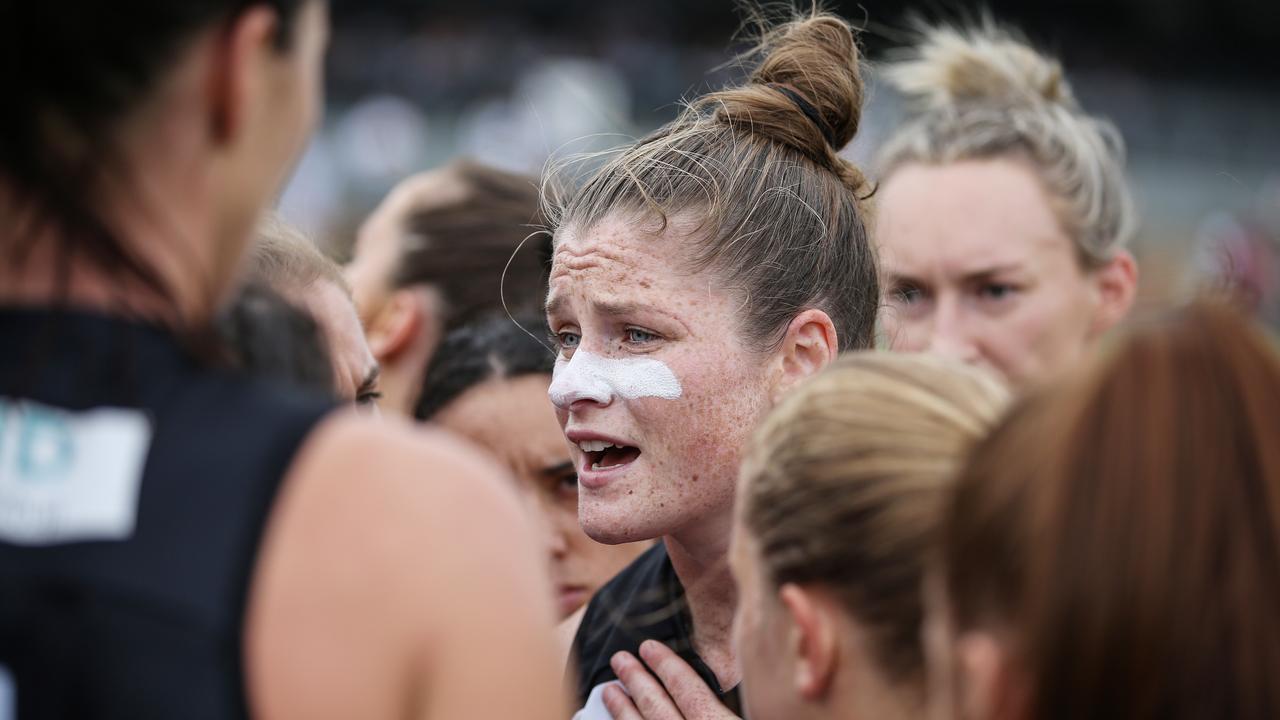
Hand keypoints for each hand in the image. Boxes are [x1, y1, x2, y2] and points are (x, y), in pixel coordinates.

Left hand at [603, 640, 740, 719]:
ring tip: (610, 691)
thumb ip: (734, 702)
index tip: (649, 647)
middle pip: (658, 708)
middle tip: (620, 659)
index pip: (689, 690)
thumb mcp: (749, 714)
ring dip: (624, 710)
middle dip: (637, 681)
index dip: (667, 666)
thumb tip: (728, 671)